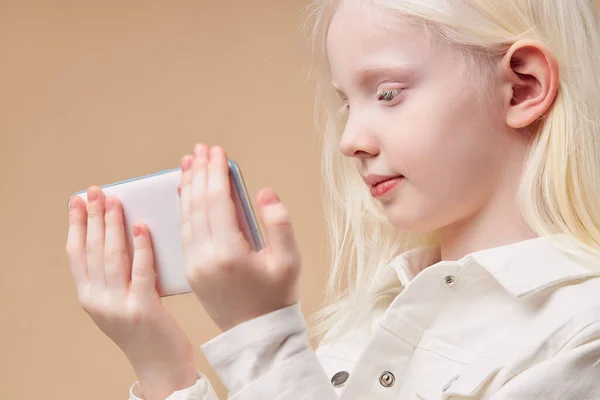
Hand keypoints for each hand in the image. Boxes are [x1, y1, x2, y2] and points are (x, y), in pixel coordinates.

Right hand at [65, 187, 197, 399]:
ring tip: (115, 201)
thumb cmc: (145, 329)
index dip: (75, 225)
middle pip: (92, 250)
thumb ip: (116, 275)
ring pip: (112, 257)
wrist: (160, 366)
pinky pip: (141, 271)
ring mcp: (118, 306)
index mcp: (89, 298)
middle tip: (96, 190)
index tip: (77, 199)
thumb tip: (123, 231)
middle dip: (92, 217)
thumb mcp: (119, 302)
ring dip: (112, 225)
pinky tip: (142, 226)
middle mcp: (97, 301)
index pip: (76, 254)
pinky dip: (141, 246)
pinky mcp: (143, 309)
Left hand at [178, 144, 301, 331]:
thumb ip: (279, 223)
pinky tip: (185, 192)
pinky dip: (184, 208)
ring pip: (186, 217)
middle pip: (197, 205)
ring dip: (188, 187)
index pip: (217, 202)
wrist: (257, 334)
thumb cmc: (277, 297)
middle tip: (201, 149)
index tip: (216, 150)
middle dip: (200, 173)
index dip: (216, 173)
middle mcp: (205, 258)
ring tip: (189, 163)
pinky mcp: (190, 271)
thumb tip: (265, 192)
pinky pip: (184, 232)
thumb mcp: (289, 260)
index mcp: (229, 253)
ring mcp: (194, 265)